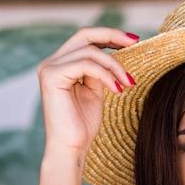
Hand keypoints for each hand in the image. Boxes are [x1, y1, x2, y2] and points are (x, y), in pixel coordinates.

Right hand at [37, 26, 138, 165]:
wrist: (71, 149)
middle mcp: (51, 63)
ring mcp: (49, 68)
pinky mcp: (52, 76)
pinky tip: (117, 89)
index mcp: (61, 65)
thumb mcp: (94, 92)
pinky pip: (85, 65)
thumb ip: (99, 72)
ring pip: (89, 51)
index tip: (133, 40)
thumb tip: (114, 54)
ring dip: (114, 66)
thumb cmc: (83, 127)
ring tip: (128, 83)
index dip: (109, 36)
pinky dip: (106, 75)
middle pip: (84, 35)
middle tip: (135, 42)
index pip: (86, 40)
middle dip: (112, 35)